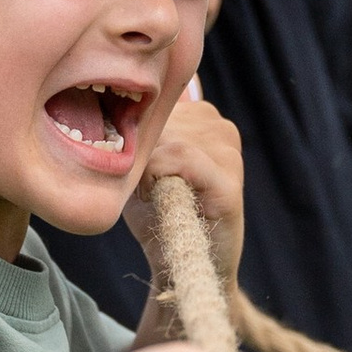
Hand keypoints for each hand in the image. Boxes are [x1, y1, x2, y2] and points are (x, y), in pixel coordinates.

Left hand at [126, 95, 244, 290]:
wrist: (179, 265)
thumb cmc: (157, 213)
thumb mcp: (142, 159)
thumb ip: (138, 126)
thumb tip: (123, 86)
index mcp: (203, 116)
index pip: (155, 98)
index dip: (136, 134)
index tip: (138, 167)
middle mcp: (220, 127)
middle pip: (159, 117)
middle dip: (141, 153)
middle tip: (145, 187)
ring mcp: (229, 152)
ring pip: (166, 137)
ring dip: (147, 169)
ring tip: (154, 195)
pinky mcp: (228, 182)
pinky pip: (180, 156)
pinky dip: (157, 177)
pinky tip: (158, 198)